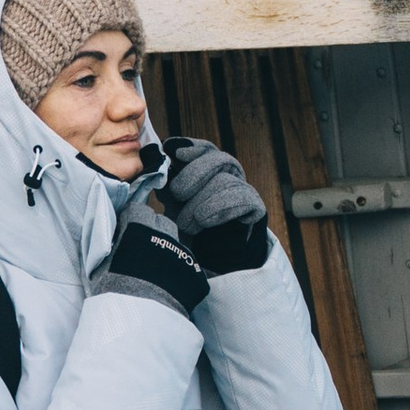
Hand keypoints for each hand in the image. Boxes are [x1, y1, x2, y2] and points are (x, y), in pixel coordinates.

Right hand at [91, 192, 209, 317]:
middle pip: (160, 222)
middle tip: (141, 251)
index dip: (130, 221)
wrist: (142, 316)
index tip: (125, 233)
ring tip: (155, 270)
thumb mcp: (99, 265)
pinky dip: (178, 271)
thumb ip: (107, 248)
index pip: (137, 210)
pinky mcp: (194, 271)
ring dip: (166, 250)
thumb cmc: (113, 288)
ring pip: (175, 242)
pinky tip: (169, 285)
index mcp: (139, 224)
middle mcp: (163, 231)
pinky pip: (186, 265)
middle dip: (151, 231)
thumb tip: (109, 241)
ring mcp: (182, 250)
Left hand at [163, 133, 273, 274]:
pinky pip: (242, 198)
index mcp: (210, 170)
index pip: (204, 150)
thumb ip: (167, 185)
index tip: (173, 151)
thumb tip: (154, 161)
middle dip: (194, 173)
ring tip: (188, 222)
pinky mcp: (255, 207)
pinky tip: (205, 220)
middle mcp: (229, 176)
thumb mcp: (174, 205)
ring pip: (226, 181)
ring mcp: (244, 189)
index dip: (190, 147)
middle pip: (217, 159)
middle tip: (177, 193)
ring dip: (202, 201)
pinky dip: (220, 208)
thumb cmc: (191, 231)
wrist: (214, 263)